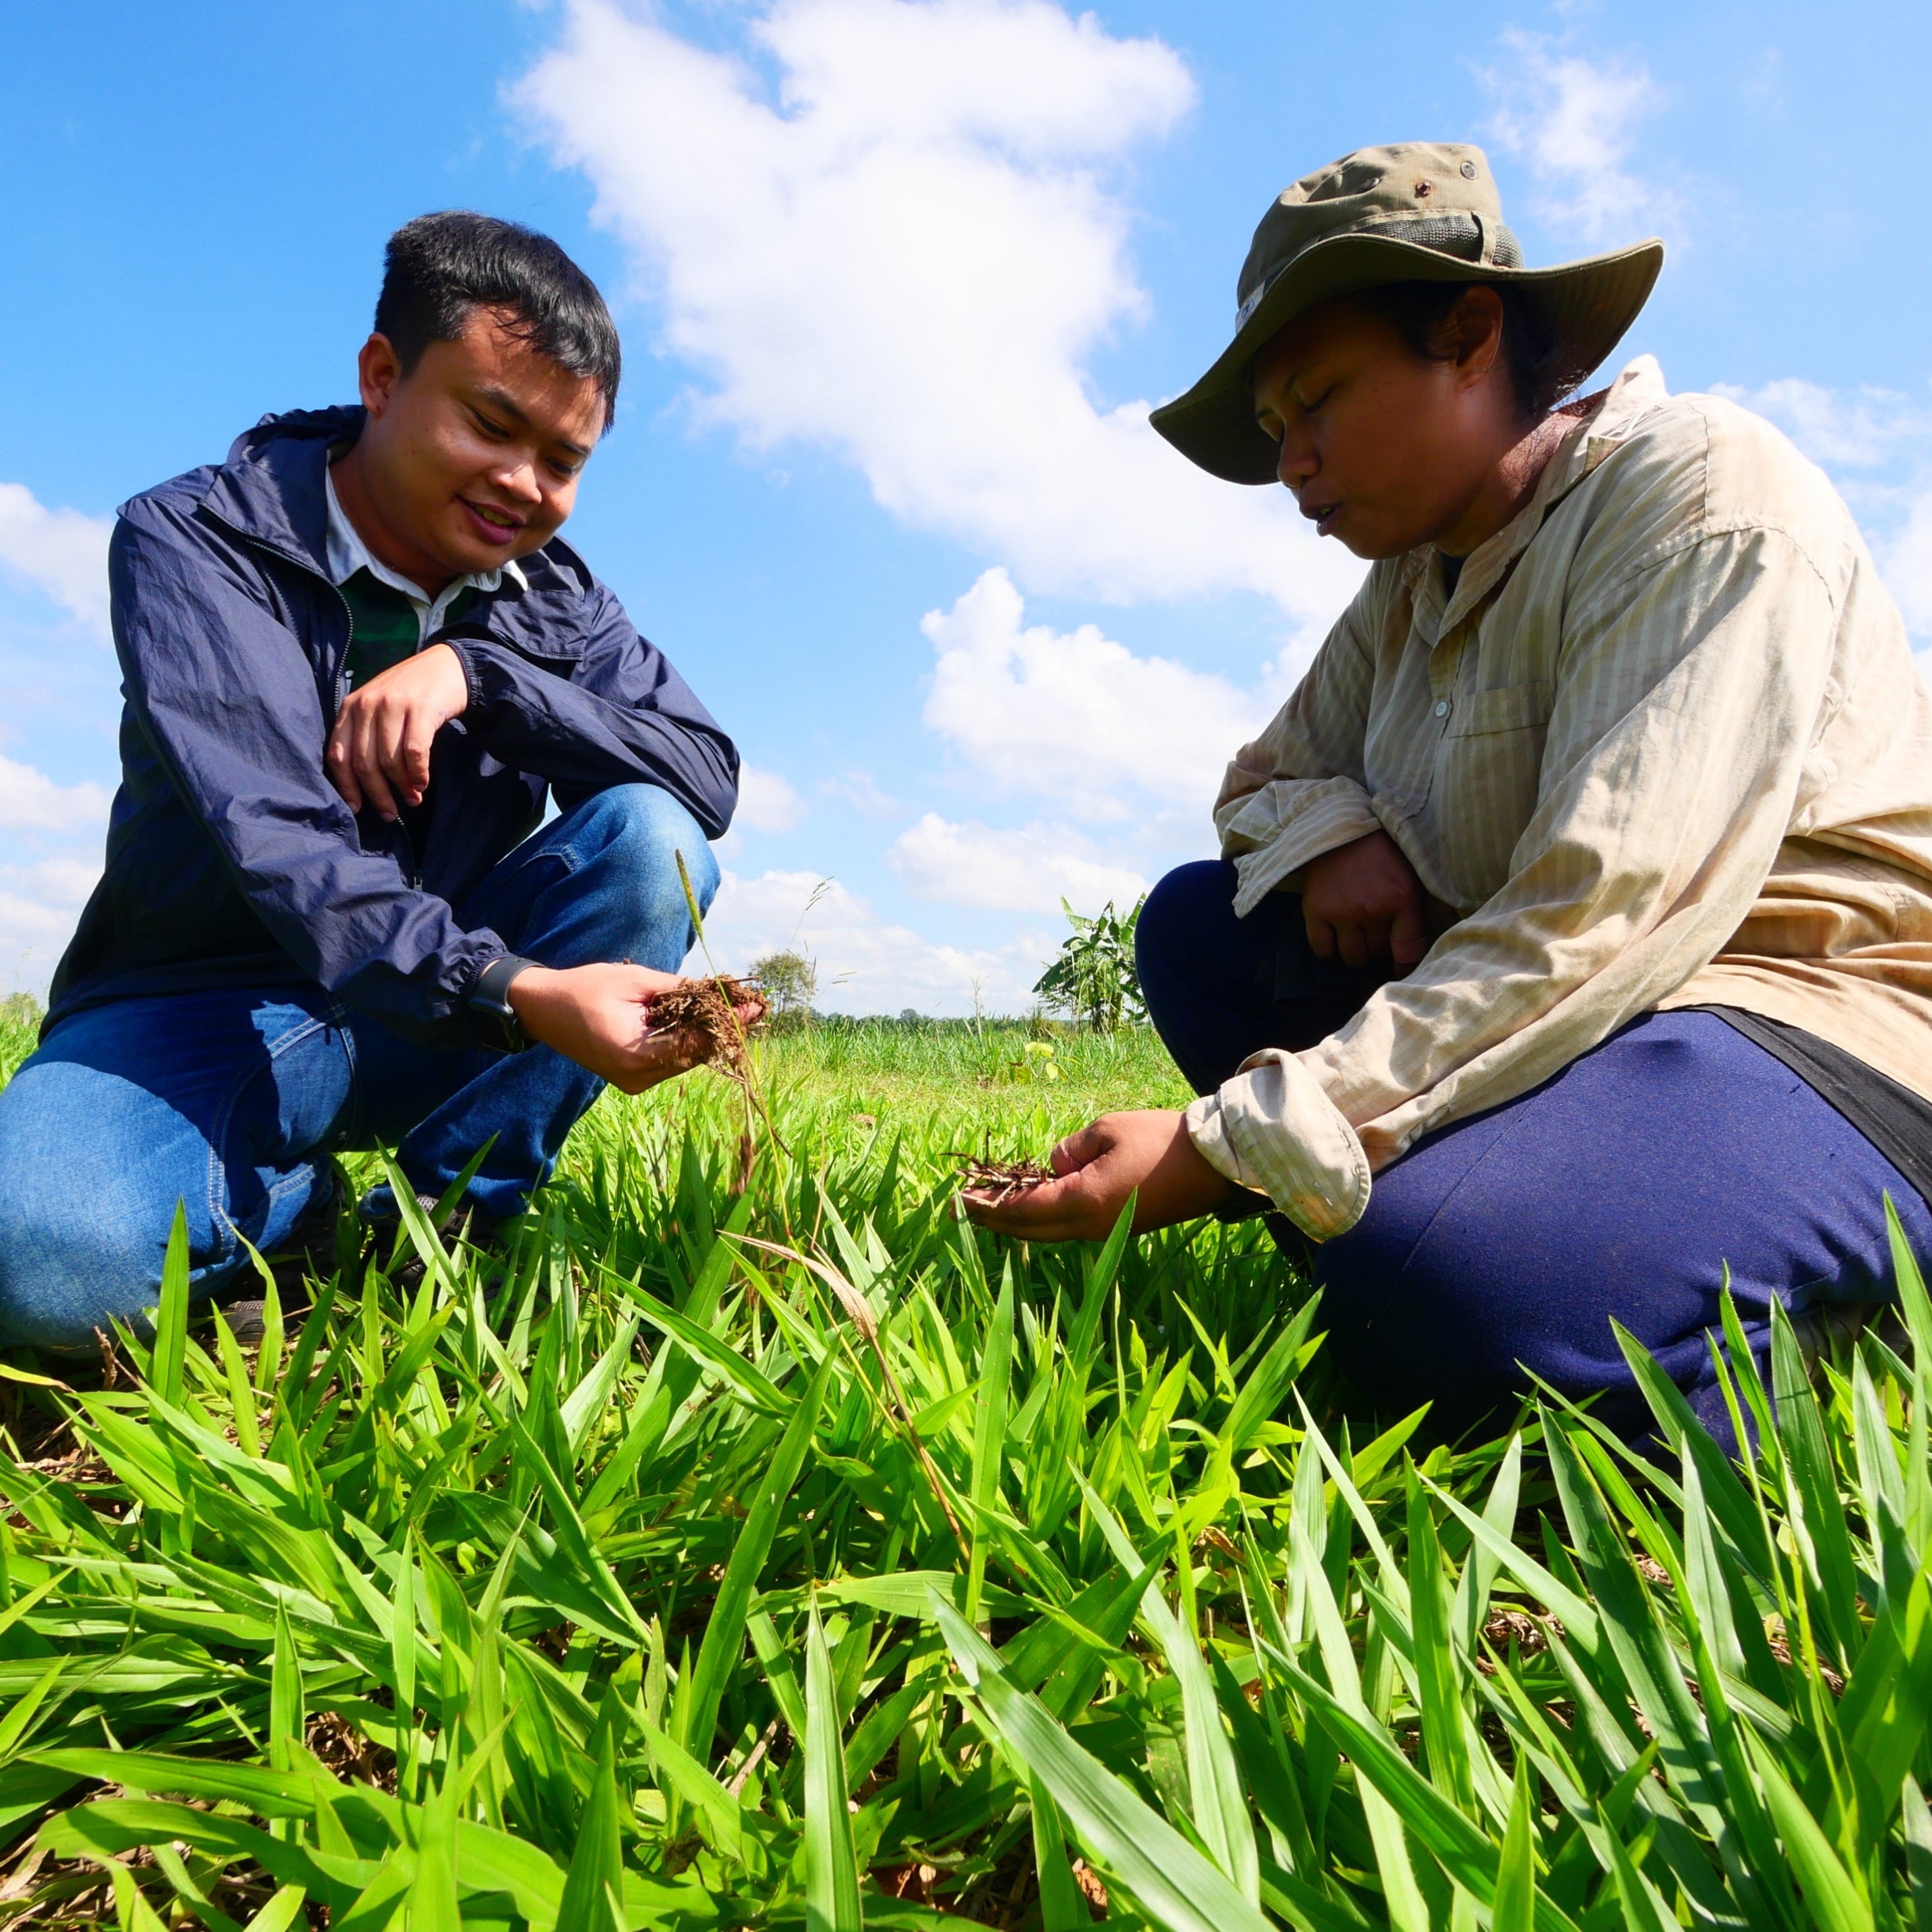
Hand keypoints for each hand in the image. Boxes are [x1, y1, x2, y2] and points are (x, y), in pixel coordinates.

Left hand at [326, 643, 469, 819]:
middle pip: (365, 763)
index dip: (346, 786)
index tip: (357, 809)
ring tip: (412, 800)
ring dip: (402, 788)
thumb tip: (362, 782)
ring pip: (389, 761)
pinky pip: (414, 752)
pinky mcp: (421, 709)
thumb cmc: (411, 692)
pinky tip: (422, 784)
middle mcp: (368, 705)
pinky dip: (418, 774)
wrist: (447, 666)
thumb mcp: (378, 706)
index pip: (339, 754)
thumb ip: (364, 733)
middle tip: (389, 814)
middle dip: (377, 795)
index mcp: (351, 706)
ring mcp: (394, 705)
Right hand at [507, 964, 764, 1093]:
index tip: (755, 1008)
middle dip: (722, 1028)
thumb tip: (721, 994)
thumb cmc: (585, 988)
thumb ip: (680, 990)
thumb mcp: (636, 980)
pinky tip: (700, 1018)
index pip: (697, 1044)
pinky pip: (669, 1059)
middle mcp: (638, 1077)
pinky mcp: (632, 1077)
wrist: (541, 1008)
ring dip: (704, 1033)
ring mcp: (634, 1081)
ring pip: (684, 1058)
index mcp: (636, 1055)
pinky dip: (684, 1039)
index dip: (729, 1026)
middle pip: (695, 1054)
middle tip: (751, 1005)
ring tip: (731, 1008)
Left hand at [961, 1109, 1233, 1242]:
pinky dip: (1042, 1220)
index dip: (986, 1204)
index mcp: (1083, 1201)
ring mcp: (1105, 1232)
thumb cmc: (1160, 1139)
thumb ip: (1068, 1150)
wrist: (1213, 1165)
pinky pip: (1068, 1228)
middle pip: (1029, 1229)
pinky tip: (1032, 1207)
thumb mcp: (1106, 1129)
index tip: (957, 1198)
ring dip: (1016, 1221)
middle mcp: (1090, 1226)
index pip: (1022, 1208)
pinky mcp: (1119, 1229)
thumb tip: (1053, 1167)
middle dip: (992, 1219)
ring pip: (1048, 1232)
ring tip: (988, 1208)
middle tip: (960, 1209)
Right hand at [1302, 829, 1426, 968]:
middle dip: (1377, 947)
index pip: (1408, 951)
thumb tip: (1407, 956)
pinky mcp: (1315, 910)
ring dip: (1355, 951)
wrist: (1340, 827)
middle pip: (1377, 954)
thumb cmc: (1380, 854)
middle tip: (1373, 930)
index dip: (1404, 966)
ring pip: (1352, 957)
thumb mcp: (1408, 878)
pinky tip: (1335, 940)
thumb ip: (1412, 914)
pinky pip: (1323, 950)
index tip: (1399, 967)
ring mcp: (1342, 911)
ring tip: (1354, 935)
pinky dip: (1330, 952)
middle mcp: (1372, 909)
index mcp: (1402, 898)